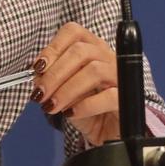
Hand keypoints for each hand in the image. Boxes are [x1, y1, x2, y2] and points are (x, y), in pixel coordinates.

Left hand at [33, 22, 122, 145]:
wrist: (109, 133)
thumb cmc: (87, 108)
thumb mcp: (64, 92)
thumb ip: (51, 81)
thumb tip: (37, 77)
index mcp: (92, 48)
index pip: (74, 32)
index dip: (53, 47)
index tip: (37, 68)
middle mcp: (108, 57)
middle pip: (81, 51)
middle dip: (55, 73)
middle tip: (40, 93)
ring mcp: (120, 76)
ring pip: (94, 70)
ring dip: (67, 89)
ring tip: (51, 106)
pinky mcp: (127, 98)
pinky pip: (108, 96)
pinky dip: (85, 105)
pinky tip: (71, 114)